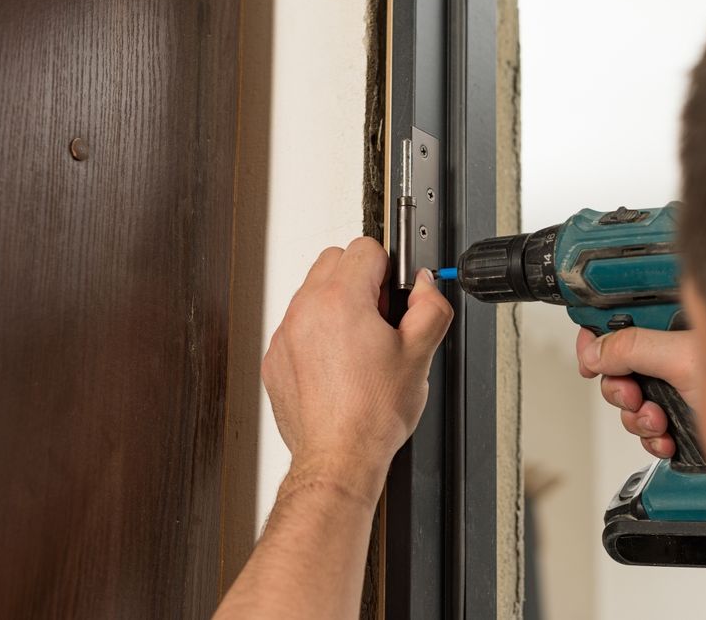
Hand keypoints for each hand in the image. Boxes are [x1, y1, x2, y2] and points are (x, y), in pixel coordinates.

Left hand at [261, 238, 452, 482]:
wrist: (338, 457)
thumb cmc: (372, 414)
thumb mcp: (420, 354)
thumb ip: (430, 306)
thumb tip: (424, 285)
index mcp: (340, 300)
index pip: (366, 248)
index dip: (389, 270)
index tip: (393, 295)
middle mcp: (306, 310)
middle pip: (333, 261)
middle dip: (360, 279)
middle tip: (380, 317)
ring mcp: (285, 334)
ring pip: (312, 292)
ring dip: (337, 304)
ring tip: (361, 345)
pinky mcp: (275, 358)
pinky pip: (297, 325)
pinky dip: (317, 333)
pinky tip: (339, 365)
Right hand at [576, 326, 698, 458]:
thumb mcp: (683, 358)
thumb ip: (633, 348)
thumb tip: (593, 352)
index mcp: (675, 329)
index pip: (622, 322)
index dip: (598, 339)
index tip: (588, 361)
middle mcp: (673, 357)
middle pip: (617, 369)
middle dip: (621, 390)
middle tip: (634, 395)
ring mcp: (676, 391)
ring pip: (628, 404)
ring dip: (637, 418)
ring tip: (659, 421)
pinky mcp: (680, 421)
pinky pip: (645, 430)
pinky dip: (652, 439)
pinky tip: (668, 439)